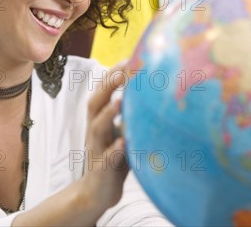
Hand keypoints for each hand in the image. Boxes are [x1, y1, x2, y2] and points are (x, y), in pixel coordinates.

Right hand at [82, 67, 128, 210]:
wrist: (96, 193)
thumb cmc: (114, 157)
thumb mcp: (123, 132)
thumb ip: (132, 113)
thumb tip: (155, 91)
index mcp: (100, 119)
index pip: (103, 90)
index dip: (114, 73)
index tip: (130, 57)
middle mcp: (95, 130)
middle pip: (95, 102)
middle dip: (108, 85)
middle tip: (123, 70)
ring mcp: (96, 149)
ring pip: (96, 127)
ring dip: (108, 113)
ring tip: (120, 101)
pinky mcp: (101, 169)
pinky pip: (106, 158)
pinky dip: (114, 150)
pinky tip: (122, 143)